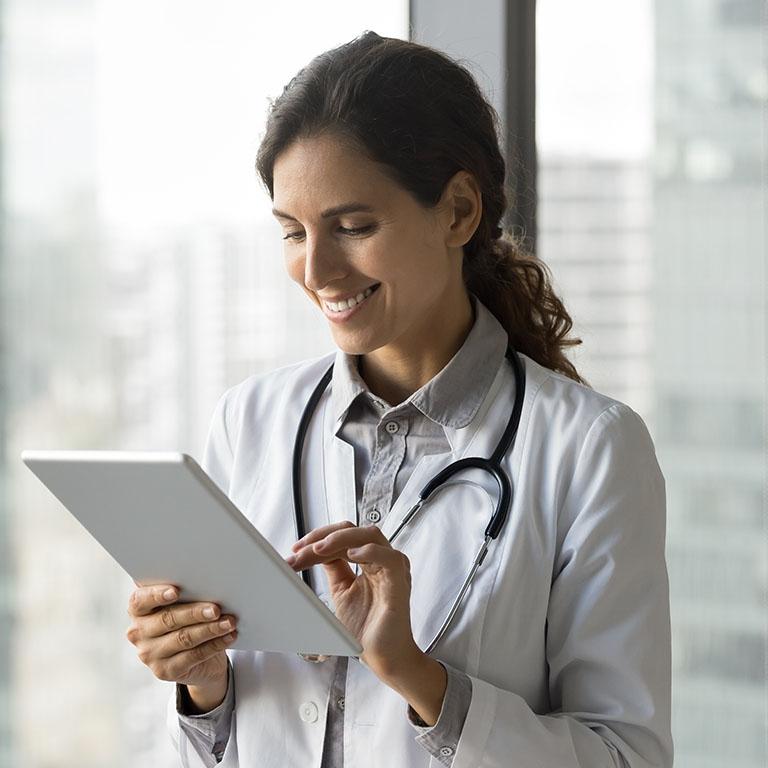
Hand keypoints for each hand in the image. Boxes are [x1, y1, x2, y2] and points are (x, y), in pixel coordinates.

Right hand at [125, 584, 237, 694]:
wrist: (194, 656)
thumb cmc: (187, 618)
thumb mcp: (182, 603)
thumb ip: (185, 593)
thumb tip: (206, 582)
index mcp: (138, 610)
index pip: (140, 600)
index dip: (157, 595)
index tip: (176, 591)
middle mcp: (138, 633)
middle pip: (168, 619)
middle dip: (195, 613)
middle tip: (216, 609)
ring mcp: (150, 654)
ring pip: (183, 638)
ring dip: (210, 629)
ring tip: (229, 622)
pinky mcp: (165, 671)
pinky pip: (194, 655)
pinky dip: (215, 644)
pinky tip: (229, 636)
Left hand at [286, 521, 420, 680]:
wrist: (383, 658)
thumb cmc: (368, 629)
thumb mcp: (341, 592)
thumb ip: (334, 569)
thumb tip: (312, 552)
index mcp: (369, 561)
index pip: (343, 537)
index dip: (318, 540)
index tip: (295, 550)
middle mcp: (381, 561)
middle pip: (354, 531)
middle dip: (323, 536)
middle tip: (300, 548)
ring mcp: (392, 570)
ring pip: (369, 535)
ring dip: (340, 538)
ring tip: (318, 549)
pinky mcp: (399, 583)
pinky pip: (390, 558)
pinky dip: (369, 551)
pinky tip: (351, 555)